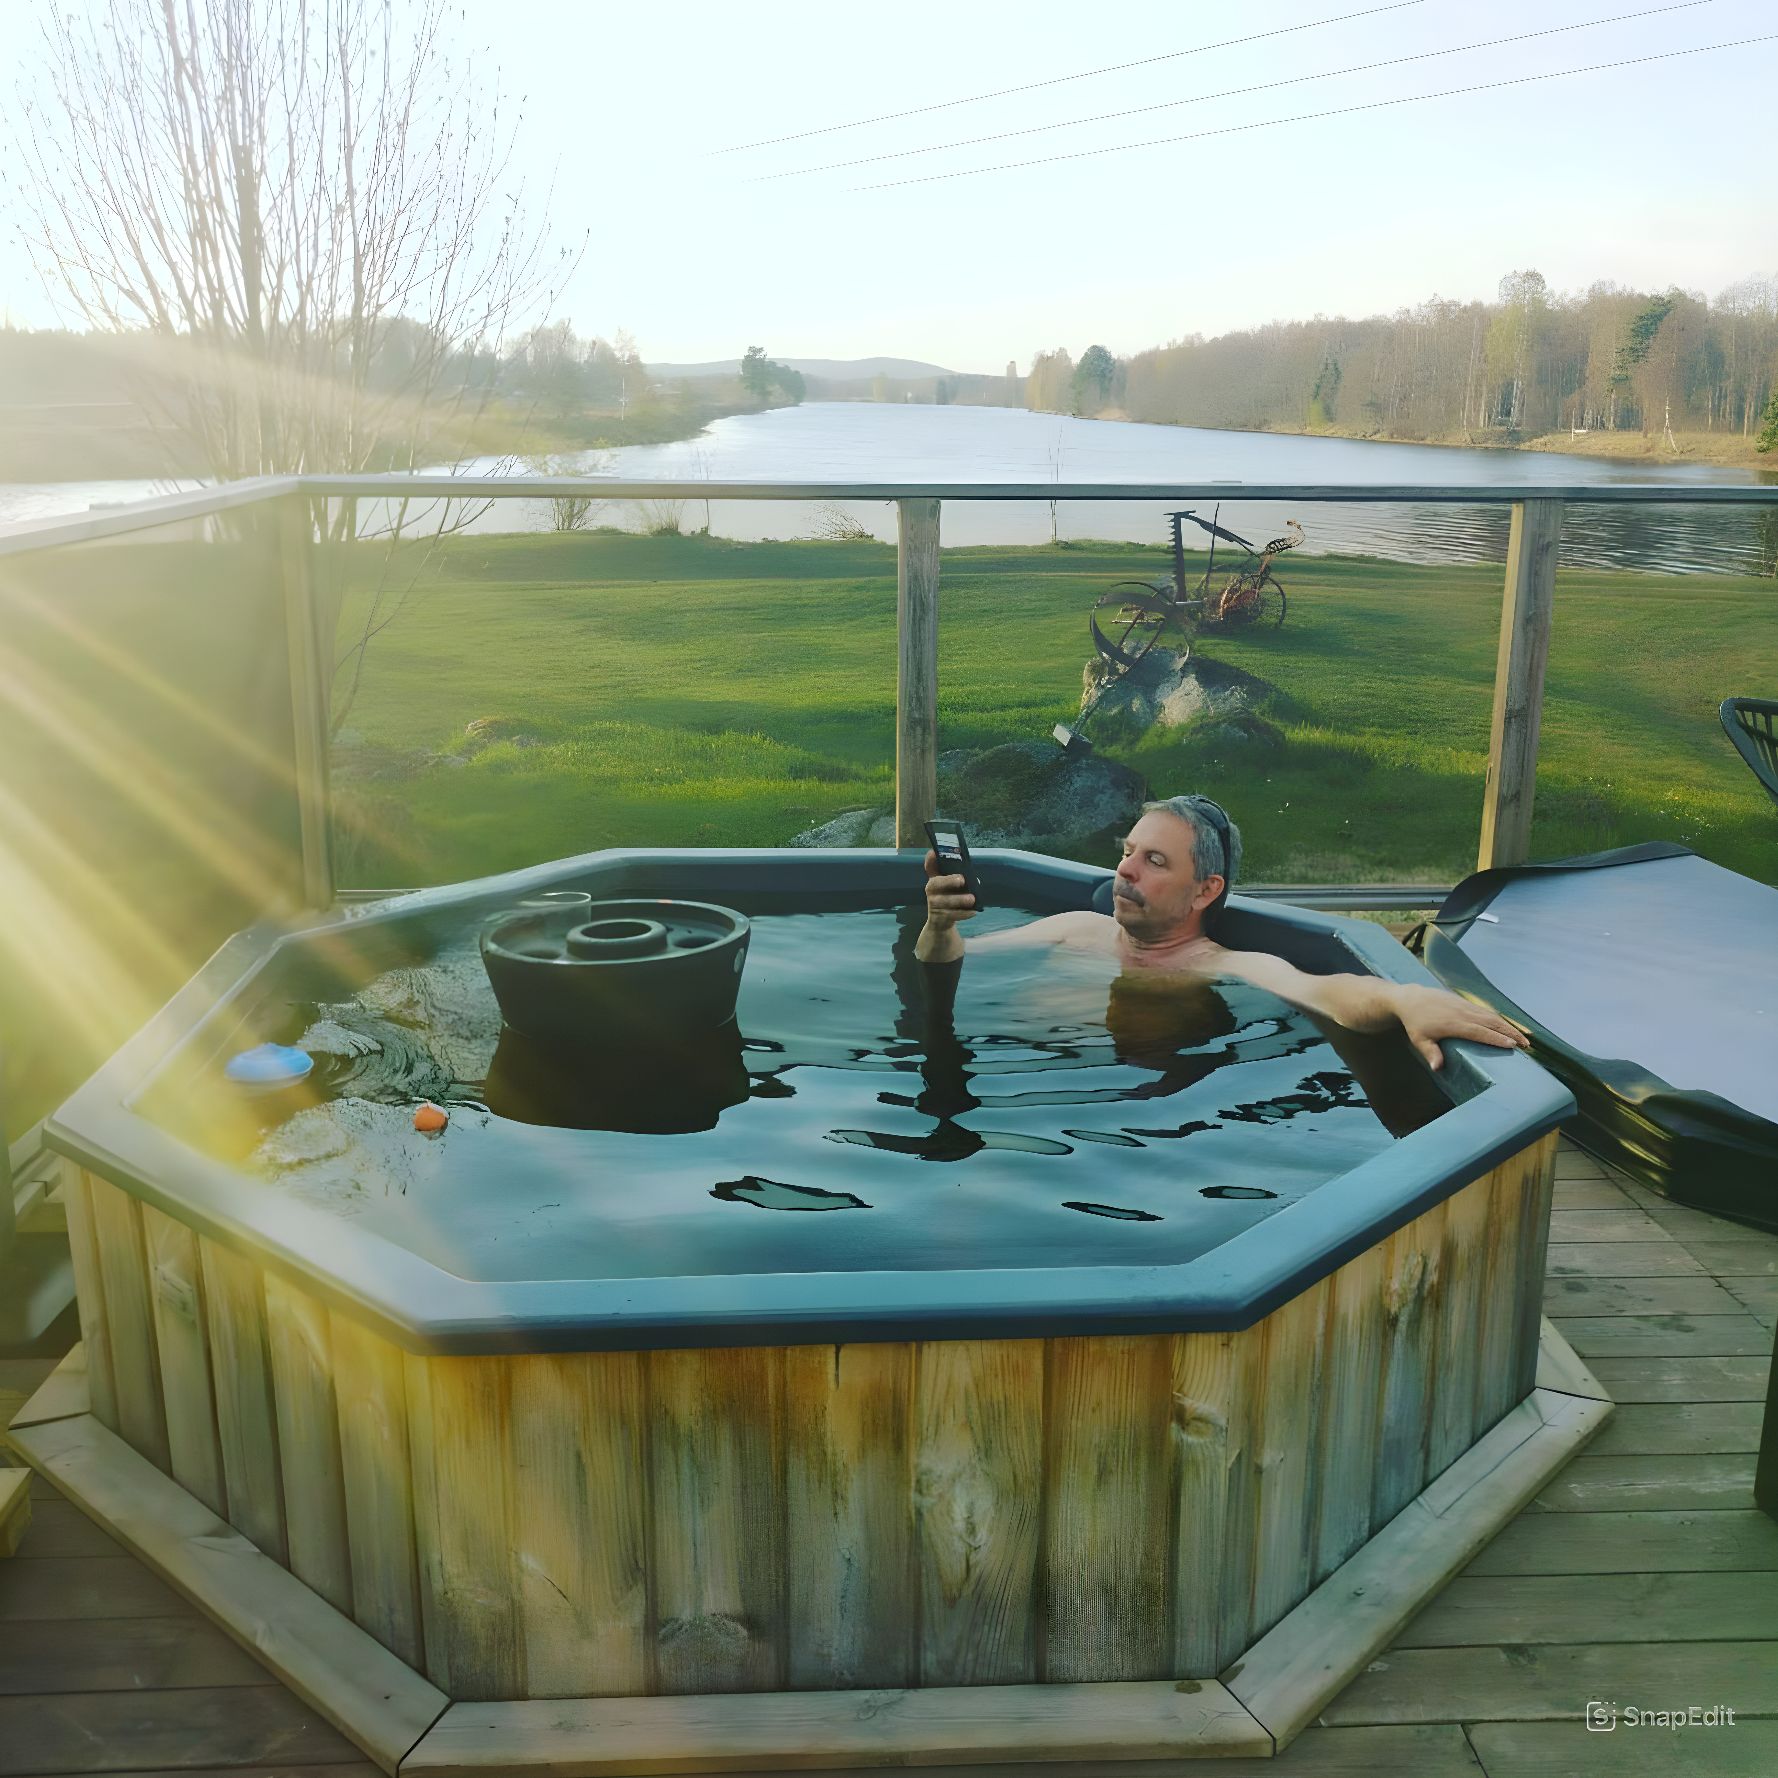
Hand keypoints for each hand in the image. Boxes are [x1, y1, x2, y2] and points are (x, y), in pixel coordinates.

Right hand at [922, 848, 977, 930]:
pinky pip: (953, 915)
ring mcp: (934, 904)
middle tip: (962, 879)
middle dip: (949, 881)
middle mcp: (931, 890)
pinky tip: (973, 912)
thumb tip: (975, 880)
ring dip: (960, 899)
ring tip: (972, 899)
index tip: (934, 852)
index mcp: (935, 880)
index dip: (931, 860)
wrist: (941, 922)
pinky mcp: (940, 917)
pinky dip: (964, 913)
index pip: (930, 868)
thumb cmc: (949, 899)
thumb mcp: (951, 888)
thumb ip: (960, 880)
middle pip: (936, 883)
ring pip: (946, 901)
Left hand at [1392, 983, 1528, 1070]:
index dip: (1496, 1039)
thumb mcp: (1419, 1039)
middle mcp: (1463, 1013)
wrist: (1411, 999)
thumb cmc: (1415, 1022)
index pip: (1479, 1032)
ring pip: (1492, 1016)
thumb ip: (1430, 1052)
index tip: (1512, 1045)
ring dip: (1509, 1026)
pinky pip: (1486, 1011)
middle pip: (1492, 1023)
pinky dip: (1500, 1019)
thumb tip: (1437, 1068)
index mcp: (1453, 1024)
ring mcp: (1466, 1006)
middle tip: (1526, 1045)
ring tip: (1523, 1038)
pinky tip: (1508, 1027)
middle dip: (1511, 1033)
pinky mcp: (1466, 1003)